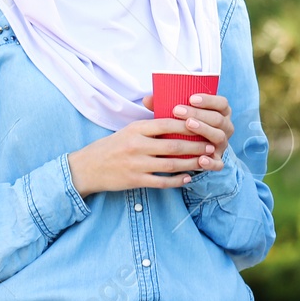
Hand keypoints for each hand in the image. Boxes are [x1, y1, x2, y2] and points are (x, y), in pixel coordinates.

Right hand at [67, 93, 233, 197]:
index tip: (204, 125)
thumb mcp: (129, 130)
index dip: (188, 125)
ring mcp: (136, 164)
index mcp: (137, 129)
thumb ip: (151, 126)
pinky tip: (188, 178)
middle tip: (211, 146)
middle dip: (196, 146)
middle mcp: (137, 145)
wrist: (87, 167)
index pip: (167, 123)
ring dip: (191, 164)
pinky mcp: (135, 181)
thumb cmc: (113, 146)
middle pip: (173, 145)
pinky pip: (161, 182)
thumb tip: (178, 118)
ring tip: (205, 162)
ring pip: (171, 164)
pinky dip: (176, 181)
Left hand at [142, 91, 234, 165]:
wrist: (192, 150)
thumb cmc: (185, 126)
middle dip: (199, 114)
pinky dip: (211, 161)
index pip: (221, 103)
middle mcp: (225, 127)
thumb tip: (147, 99)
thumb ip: (167, 105)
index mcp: (221, 112)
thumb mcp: (180, 115)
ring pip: (219, 137)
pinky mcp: (218, 160)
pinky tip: (200, 159)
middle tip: (178, 111)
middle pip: (217, 119)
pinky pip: (218, 162)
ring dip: (204, 130)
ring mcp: (223, 144)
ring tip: (188, 125)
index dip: (208, 100)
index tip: (190, 97)